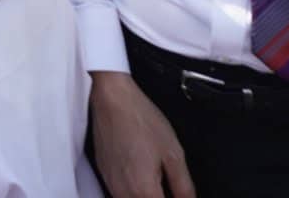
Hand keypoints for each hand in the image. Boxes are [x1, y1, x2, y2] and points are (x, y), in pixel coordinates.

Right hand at [89, 71, 194, 197]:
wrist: (112, 99)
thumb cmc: (139, 119)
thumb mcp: (174, 154)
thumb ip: (184, 187)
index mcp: (144, 190)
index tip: (180, 195)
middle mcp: (123, 192)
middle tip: (171, 188)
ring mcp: (110, 184)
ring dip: (147, 196)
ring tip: (158, 184)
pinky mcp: (104, 174)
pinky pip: (120, 194)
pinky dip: (134, 192)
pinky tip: (143, 177)